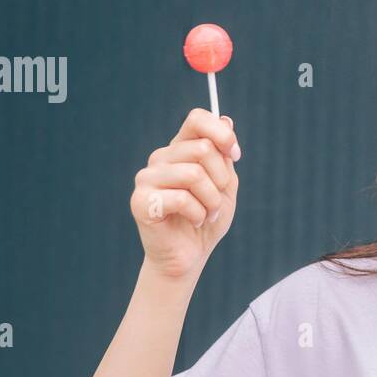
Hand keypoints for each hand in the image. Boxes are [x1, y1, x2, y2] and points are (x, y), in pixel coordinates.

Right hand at [130, 108, 241, 279]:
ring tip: (208, 214)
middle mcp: (160, 158)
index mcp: (179, 149)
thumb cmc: (207, 219)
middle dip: (221, 179)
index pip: (197, 119)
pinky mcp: (141, 201)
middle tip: (217, 201)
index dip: (222, 135)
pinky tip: (194, 221)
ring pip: (194, 175)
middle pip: (202, 149)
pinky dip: (198, 214)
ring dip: (212, 201)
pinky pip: (182, 198)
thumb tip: (226, 120)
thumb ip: (224, 155)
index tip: (235, 155)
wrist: (189, 257)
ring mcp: (146, 178)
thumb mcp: (225, 185)